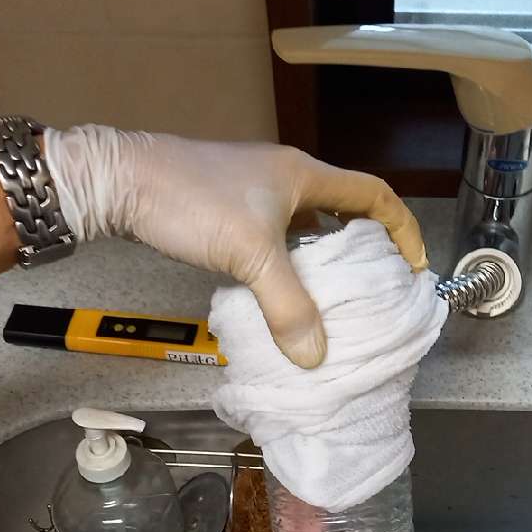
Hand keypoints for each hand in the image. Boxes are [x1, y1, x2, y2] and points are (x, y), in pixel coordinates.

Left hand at [44, 126, 427, 368]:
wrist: (118, 182)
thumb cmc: (191, 202)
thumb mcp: (249, 255)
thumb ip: (287, 306)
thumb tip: (316, 356)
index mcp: (303, 175)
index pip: (374, 195)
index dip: (401, 229)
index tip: (413, 266)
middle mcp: (285, 178)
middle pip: (343, 212)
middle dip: (364, 251)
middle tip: (374, 292)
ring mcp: (254, 192)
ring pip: (306, 229)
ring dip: (322, 262)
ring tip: (332, 303)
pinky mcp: (227, 208)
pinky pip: (275, 239)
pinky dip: (287, 266)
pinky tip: (280, 296)